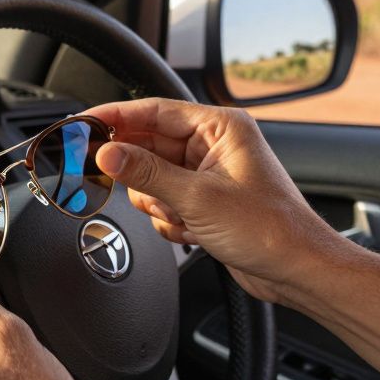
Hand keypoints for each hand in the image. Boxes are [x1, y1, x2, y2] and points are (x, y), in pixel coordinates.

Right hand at [85, 98, 341, 302]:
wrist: (296, 270)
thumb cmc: (269, 229)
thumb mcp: (197, 197)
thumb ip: (146, 173)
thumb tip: (107, 153)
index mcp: (219, 127)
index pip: (153, 110)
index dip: (113, 117)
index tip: (82, 124)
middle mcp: (212, 146)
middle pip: (147, 146)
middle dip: (137, 173)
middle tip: (110, 180)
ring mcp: (207, 175)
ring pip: (151, 179)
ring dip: (157, 203)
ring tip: (181, 217)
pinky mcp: (204, 202)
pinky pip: (164, 202)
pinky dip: (169, 220)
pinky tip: (192, 232)